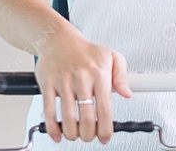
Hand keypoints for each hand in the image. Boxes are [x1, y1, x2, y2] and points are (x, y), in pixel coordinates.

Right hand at [34, 27, 132, 143]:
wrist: (59, 39)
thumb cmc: (86, 51)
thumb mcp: (112, 56)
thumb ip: (122, 76)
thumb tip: (128, 93)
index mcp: (99, 74)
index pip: (105, 109)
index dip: (105, 128)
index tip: (105, 137)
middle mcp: (82, 78)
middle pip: (86, 118)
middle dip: (88, 135)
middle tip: (89, 136)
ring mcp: (64, 82)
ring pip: (67, 118)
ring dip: (72, 133)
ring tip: (75, 135)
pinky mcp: (48, 84)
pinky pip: (49, 111)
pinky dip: (53, 128)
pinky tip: (58, 134)